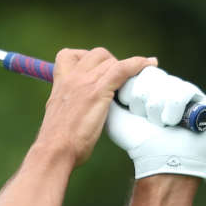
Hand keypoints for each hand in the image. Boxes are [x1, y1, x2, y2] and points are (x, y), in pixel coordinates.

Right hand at [34, 48, 156, 167]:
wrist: (54, 150)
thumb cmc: (58, 141)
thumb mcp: (58, 115)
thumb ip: (69, 103)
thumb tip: (79, 107)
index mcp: (61, 82)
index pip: (69, 55)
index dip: (86, 58)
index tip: (96, 70)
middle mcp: (72, 77)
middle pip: (97, 54)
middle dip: (111, 63)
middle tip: (119, 83)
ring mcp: (85, 83)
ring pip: (112, 62)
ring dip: (126, 69)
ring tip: (136, 81)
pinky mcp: (98, 92)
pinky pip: (122, 69)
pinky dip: (138, 64)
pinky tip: (150, 64)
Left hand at [107, 66, 205, 182]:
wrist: (160, 160)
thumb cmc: (137, 142)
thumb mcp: (115, 116)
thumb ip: (111, 93)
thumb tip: (112, 75)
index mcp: (146, 87)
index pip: (137, 71)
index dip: (132, 94)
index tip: (132, 112)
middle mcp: (164, 85)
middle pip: (150, 75)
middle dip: (142, 102)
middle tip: (147, 120)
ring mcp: (182, 90)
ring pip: (164, 86)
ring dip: (157, 112)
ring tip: (161, 125)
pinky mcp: (199, 98)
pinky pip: (181, 92)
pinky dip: (173, 114)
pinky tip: (174, 124)